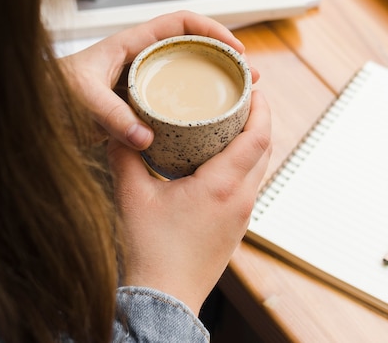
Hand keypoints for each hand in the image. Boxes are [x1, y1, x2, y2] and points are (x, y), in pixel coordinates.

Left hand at [60, 10, 258, 148]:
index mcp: (132, 43)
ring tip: (241, 93)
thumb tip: (146, 138)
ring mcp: (143, 81)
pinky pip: (176, 98)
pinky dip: (197, 104)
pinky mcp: (141, 103)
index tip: (234, 48)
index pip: (182, 23)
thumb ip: (111, 116)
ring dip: (215, 79)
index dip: (213, 29)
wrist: (32, 112)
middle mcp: (142, 58)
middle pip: (194, 46)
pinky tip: (210, 119)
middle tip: (248, 75)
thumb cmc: (50, 93)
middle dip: (225, 56)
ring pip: (188, 72)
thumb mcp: (80, 99)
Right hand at [107, 90, 271, 314]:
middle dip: (261, 118)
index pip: (258, 137)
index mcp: (222, 186)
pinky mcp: (237, 225)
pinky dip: (246, 161)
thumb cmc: (151, 252)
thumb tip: (121, 130)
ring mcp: (242, 214)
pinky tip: (224, 157)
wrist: (165, 299)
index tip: (253, 88)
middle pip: (266, 147)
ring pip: (261, 166)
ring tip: (235, 121)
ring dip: (255, 140)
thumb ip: (125, 157)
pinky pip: (251, 183)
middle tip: (244, 97)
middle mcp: (240, 198)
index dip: (262, 108)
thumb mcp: (132, 197)